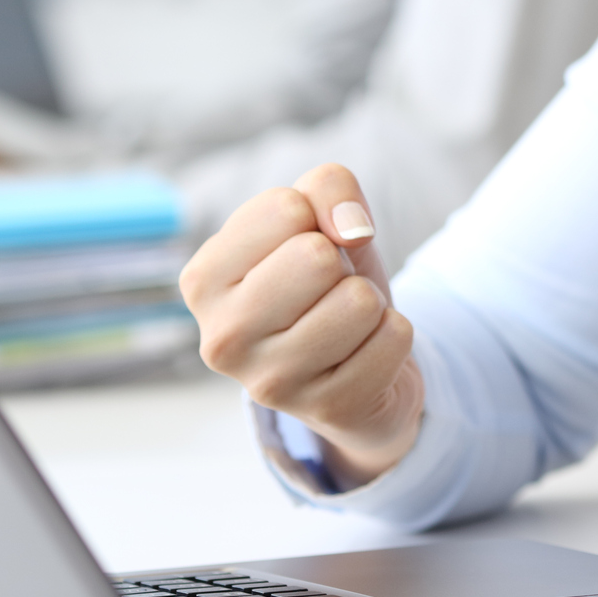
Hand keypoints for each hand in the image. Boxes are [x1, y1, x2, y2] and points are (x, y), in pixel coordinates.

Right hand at [179, 163, 422, 487]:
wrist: (354, 360)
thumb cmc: (322, 278)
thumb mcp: (316, 216)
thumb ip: (327, 186)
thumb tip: (353, 229)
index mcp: (203, 280)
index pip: (285, 209)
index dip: (315, 218)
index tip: (304, 248)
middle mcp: (222, 338)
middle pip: (318, 257)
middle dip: (341, 263)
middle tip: (326, 290)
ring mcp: (271, 383)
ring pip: (360, 301)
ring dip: (367, 300)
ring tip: (343, 321)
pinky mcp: (328, 409)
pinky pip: (394, 336)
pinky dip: (393, 333)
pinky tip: (363, 352)